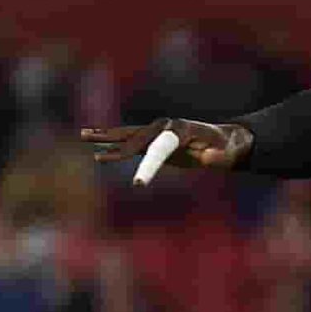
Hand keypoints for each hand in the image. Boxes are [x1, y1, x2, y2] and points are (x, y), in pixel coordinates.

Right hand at [81, 118, 250, 173]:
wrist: (227, 140)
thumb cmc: (227, 148)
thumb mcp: (226, 154)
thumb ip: (217, 157)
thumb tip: (206, 157)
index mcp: (180, 130)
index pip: (160, 149)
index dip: (149, 167)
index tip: (138, 184)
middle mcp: (165, 126)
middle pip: (137, 139)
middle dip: (118, 150)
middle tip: (98, 159)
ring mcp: (157, 131)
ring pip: (128, 135)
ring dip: (106, 136)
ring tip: (84, 135)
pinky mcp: (154, 139)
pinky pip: (130, 141)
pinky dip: (113, 142)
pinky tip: (96, 145)